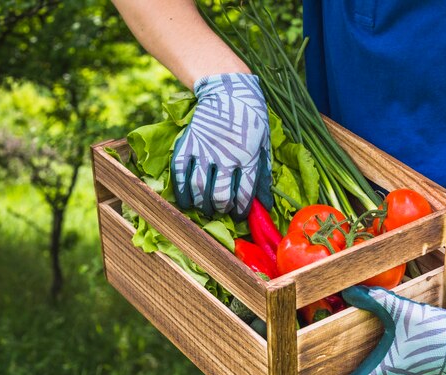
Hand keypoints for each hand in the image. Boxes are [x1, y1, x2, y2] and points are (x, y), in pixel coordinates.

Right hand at [171, 73, 271, 219]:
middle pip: (219, 196)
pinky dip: (180, 190)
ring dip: (201, 204)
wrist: (228, 89)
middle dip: (220, 209)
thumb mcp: (264, 145)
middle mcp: (226, 157)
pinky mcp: (189, 144)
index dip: (240, 211)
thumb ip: (262, 174)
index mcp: (248, 158)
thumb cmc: (251, 118)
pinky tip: (184, 200)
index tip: (238, 215)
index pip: (243, 195)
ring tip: (204, 208)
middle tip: (220, 211)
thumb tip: (265, 204)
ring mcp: (205, 150)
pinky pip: (180, 172)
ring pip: (199, 188)